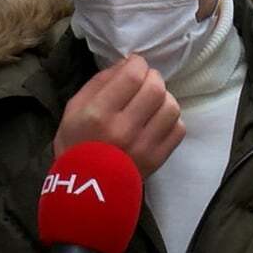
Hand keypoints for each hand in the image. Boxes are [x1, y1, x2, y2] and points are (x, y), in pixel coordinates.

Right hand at [54, 55, 184, 176]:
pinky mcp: (157, 159)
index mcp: (98, 114)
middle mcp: (123, 129)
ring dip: (164, 98)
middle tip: (145, 82)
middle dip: (152, 78)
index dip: (137, 63)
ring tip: (152, 102)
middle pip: (155, 88)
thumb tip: (127, 64)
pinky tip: (157, 121)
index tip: (134, 65)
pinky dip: (171, 120)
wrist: (85, 188)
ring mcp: (143, 146)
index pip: (132, 76)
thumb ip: (100, 82)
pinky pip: (178, 129)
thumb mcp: (74, 108)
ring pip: (171, 107)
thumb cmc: (76, 143)